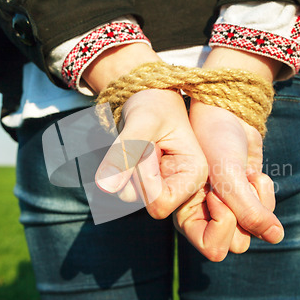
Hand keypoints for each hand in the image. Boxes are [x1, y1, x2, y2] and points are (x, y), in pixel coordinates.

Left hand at [95, 89, 207, 218]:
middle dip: (134, 172)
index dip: (145, 179)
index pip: (161, 202)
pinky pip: (118, 186)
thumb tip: (105, 186)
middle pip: (144, 203)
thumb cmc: (154, 103)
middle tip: (142, 142)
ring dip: (123, 168)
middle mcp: (181, 187)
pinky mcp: (144, 184)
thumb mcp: (142, 121)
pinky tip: (131, 151)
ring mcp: (162, 187)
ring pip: (128, 195)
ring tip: (136, 144)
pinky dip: (117, 167)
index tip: (147, 148)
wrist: (148, 96)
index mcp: (194, 175)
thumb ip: (125, 153)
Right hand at [174, 100, 282, 260]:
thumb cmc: (215, 140)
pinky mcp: (246, 197)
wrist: (227, 112)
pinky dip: (265, 192)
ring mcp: (228, 208)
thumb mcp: (229, 176)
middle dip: (244, 212)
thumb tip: (277, 238)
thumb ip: (250, 211)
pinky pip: (266, 213)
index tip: (216, 194)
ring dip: (257, 200)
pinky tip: (252, 171)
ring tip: (246, 174)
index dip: (223, 225)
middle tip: (236, 183)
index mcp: (188, 216)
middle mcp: (206, 217)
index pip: (214, 248)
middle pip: (237, 243)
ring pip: (255, 230)